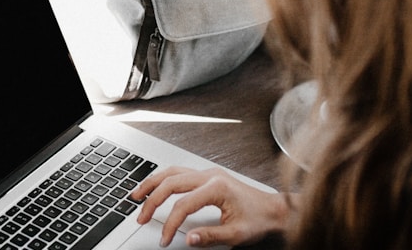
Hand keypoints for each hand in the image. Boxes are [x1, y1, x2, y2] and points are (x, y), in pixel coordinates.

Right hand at [130, 166, 289, 247]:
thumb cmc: (259, 219)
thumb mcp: (236, 234)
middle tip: (141, 217)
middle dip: (152, 201)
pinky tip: (155, 186)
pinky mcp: (208, 176)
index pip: (182, 205)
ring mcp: (208, 173)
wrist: (275, 210)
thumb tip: (188, 238)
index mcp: (217, 187)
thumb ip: (210, 236)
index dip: (170, 224)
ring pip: (172, 172)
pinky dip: (163, 179)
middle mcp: (210, 176)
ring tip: (137, 195)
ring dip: (152, 183)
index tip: (165, 238)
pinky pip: (179, 172)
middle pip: (171, 183)